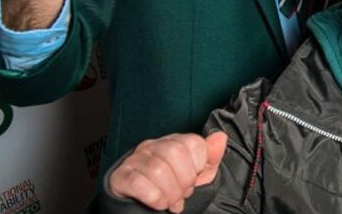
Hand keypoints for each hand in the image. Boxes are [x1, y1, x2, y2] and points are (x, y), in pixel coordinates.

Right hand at [107, 132, 227, 211]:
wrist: (138, 205)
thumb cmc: (170, 187)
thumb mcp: (196, 175)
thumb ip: (210, 158)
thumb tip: (220, 137)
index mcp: (174, 142)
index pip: (193, 143)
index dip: (198, 166)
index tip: (194, 181)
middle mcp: (153, 146)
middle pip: (175, 152)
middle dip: (184, 180)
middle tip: (183, 195)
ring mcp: (136, 159)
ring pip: (158, 169)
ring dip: (170, 192)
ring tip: (171, 203)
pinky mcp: (120, 176)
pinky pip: (137, 181)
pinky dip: (153, 196)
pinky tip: (159, 204)